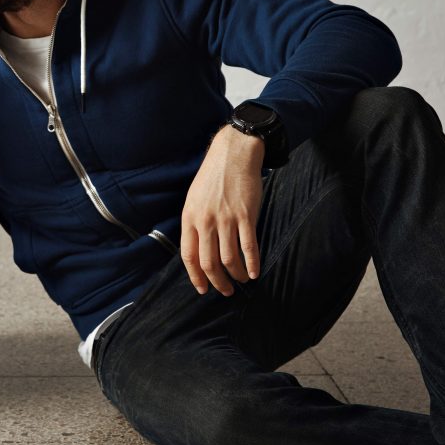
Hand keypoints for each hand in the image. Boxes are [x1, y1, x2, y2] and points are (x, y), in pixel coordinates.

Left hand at [181, 126, 264, 295]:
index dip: (195, 276)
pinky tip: (255, 272)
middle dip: (217, 282)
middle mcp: (206, 221)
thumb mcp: (194, 199)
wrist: (233, 155)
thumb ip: (195, 223)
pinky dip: (252, 263)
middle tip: (225, 290)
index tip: (202, 289)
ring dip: (236, 275)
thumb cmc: (213, 177)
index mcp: (190, 218)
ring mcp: (226, 219)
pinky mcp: (246, 216)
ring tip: (242, 280)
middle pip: (209, 262)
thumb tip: (198, 248)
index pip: (188, 256)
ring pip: (229, 259)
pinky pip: (249, 247)